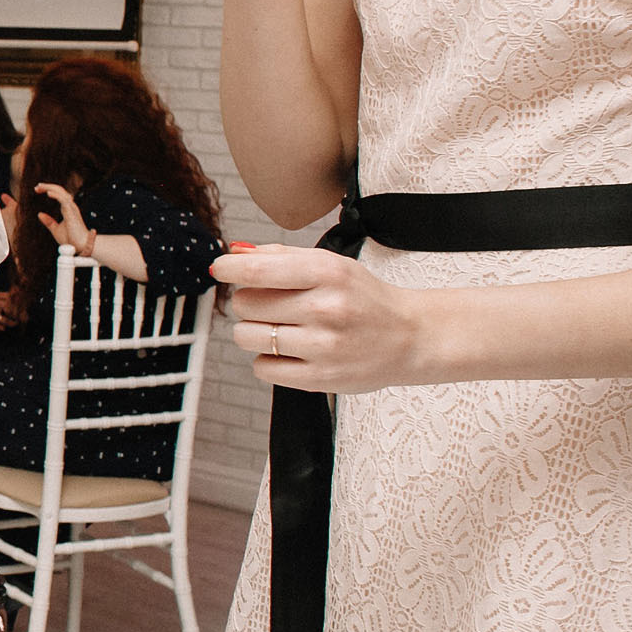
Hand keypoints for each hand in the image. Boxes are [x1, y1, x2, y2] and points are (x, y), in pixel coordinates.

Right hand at [0, 289, 20, 329]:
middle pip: (11, 310)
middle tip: (24, 316)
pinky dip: (1, 327)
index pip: (11, 299)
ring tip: (15, 323)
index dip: (19, 303)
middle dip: (19, 313)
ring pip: (6, 320)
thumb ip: (1, 295)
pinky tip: (3, 328)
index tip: (24, 305)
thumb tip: (14, 295)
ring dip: (12, 323)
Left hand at [33, 181, 92, 255]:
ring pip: (61, 193)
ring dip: (50, 188)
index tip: (38, 189)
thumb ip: (49, 222)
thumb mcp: (56, 229)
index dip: (49, 190)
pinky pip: (64, 200)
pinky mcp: (72, 213)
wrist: (80, 247)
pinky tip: (48, 193)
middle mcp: (70, 206)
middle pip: (60, 190)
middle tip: (37, 186)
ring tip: (40, 187)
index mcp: (67, 209)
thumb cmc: (71, 239)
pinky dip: (56, 195)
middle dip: (48, 186)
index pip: (58, 194)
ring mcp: (72, 209)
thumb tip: (39, 214)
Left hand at [210, 243, 431, 392]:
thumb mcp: (331, 265)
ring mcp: (323, 346)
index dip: (228, 268)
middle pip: (245, 304)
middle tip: (272, 305)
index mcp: (327, 274)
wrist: (411, 337)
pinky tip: (289, 352)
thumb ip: (280, 256)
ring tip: (279, 328)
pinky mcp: (320, 378)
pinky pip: (262, 368)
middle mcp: (325, 309)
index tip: (220, 269)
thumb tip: (234, 253)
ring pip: (247, 336)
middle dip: (248, 302)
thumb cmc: (364, 298)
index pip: (257, 270)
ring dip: (253, 332)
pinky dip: (267, 360)